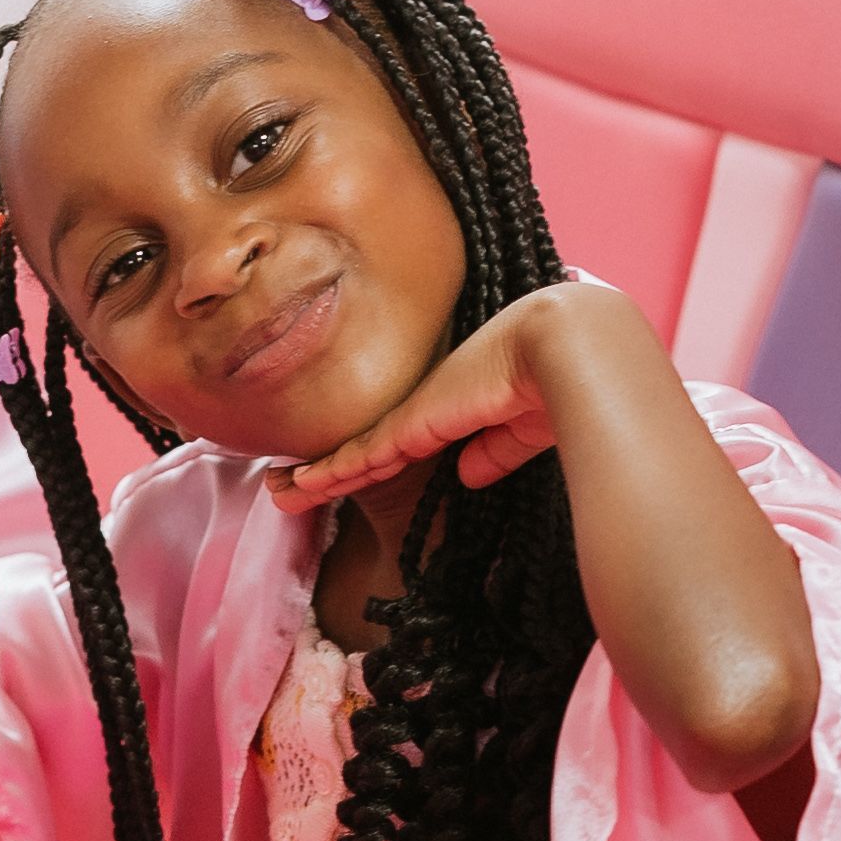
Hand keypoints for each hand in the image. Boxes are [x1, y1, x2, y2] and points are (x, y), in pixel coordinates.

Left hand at [264, 283, 597, 512]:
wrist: (562, 347)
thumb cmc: (556, 381)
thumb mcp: (521, 428)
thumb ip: (493, 451)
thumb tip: (467, 475)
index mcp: (454, 404)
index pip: (404, 436)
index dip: (374, 457)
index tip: (347, 472)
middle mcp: (426, 407)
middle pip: (367, 444)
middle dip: (330, 467)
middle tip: (290, 483)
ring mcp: (413, 415)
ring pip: (352, 454)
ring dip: (315, 477)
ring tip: (278, 493)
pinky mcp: (409, 426)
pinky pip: (356, 458)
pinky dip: (325, 475)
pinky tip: (297, 487)